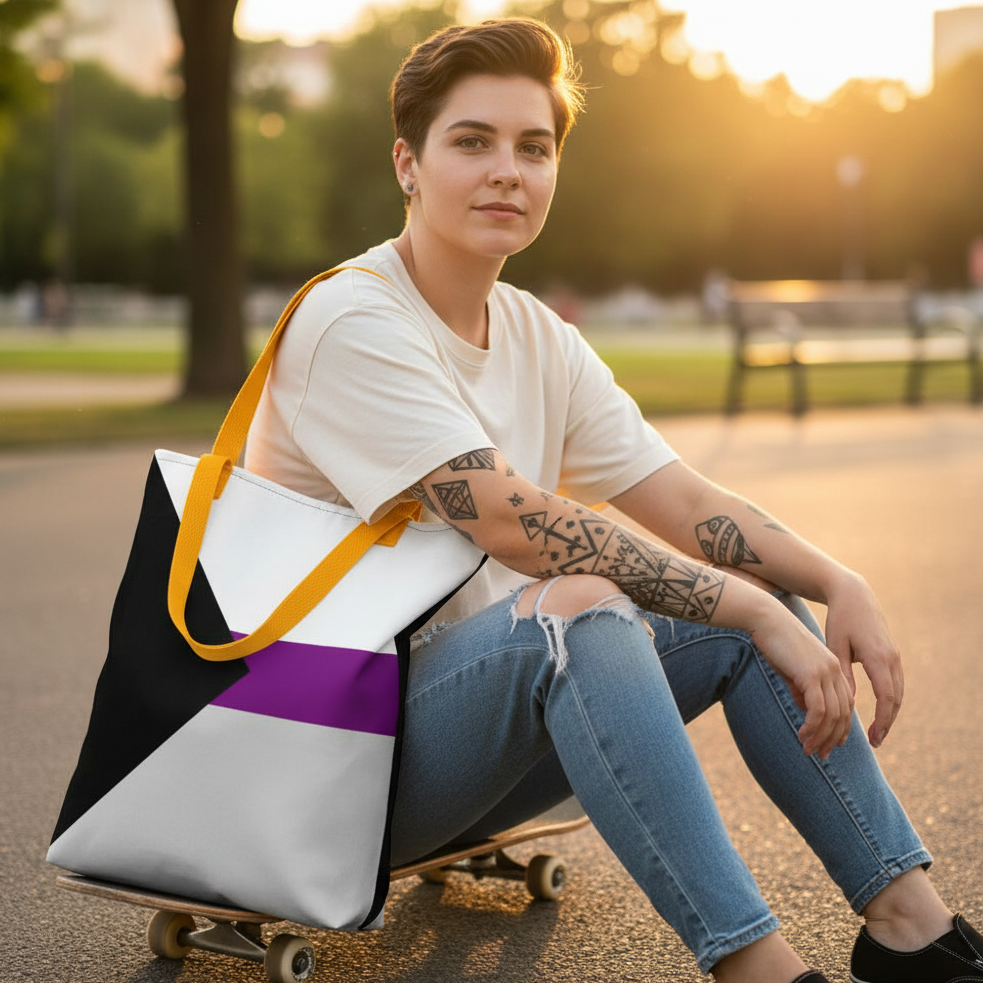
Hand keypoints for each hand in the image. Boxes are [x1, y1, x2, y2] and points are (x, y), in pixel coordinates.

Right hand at [747, 595, 855, 758]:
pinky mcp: (812, 675)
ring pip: (832, 716)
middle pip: (843, 715)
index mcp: (834, 668)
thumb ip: (802, 689)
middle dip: (832, 739)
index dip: (840, 728)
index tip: (830, 745)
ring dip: (821, 737)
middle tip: (820, 755)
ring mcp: (826, 673)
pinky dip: (812, 727)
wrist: (766, 620)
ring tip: (808, 750)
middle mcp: (835, 671)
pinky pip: (818, 710)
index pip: (844, 706)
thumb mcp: (792, 669)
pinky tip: (801, 735)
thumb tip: (807, 710)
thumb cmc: (775, 642)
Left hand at [823, 571, 902, 747]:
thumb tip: (848, 703)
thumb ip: (842, 674)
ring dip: (890, 713)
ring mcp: (895, 656)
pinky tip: (879, 712)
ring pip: (899, 692)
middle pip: (896, 699)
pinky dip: (891, 700)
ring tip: (877, 733)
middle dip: (887, 722)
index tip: (873, 738)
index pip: (886, 697)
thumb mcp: (835, 646)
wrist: (854, 595)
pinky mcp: (893, 654)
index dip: (881, 720)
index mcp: (877, 657)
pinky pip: (896, 683)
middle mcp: (891, 658)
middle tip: (875, 742)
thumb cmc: (839, 620)